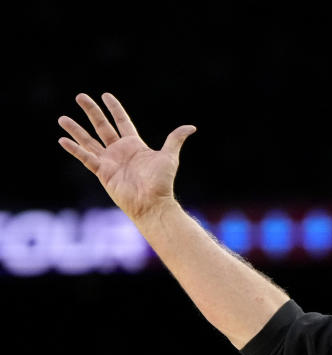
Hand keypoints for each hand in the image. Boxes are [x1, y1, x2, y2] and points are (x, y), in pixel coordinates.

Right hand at [58, 93, 195, 219]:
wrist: (152, 203)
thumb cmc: (162, 182)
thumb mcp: (169, 156)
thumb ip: (175, 139)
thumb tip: (191, 127)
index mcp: (134, 145)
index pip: (122, 122)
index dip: (114, 109)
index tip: (105, 95)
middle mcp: (120, 151)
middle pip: (102, 126)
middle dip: (91, 111)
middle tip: (80, 96)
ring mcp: (109, 161)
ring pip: (89, 141)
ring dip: (76, 130)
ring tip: (62, 118)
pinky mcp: (102, 172)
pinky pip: (85, 158)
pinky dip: (74, 149)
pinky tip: (63, 139)